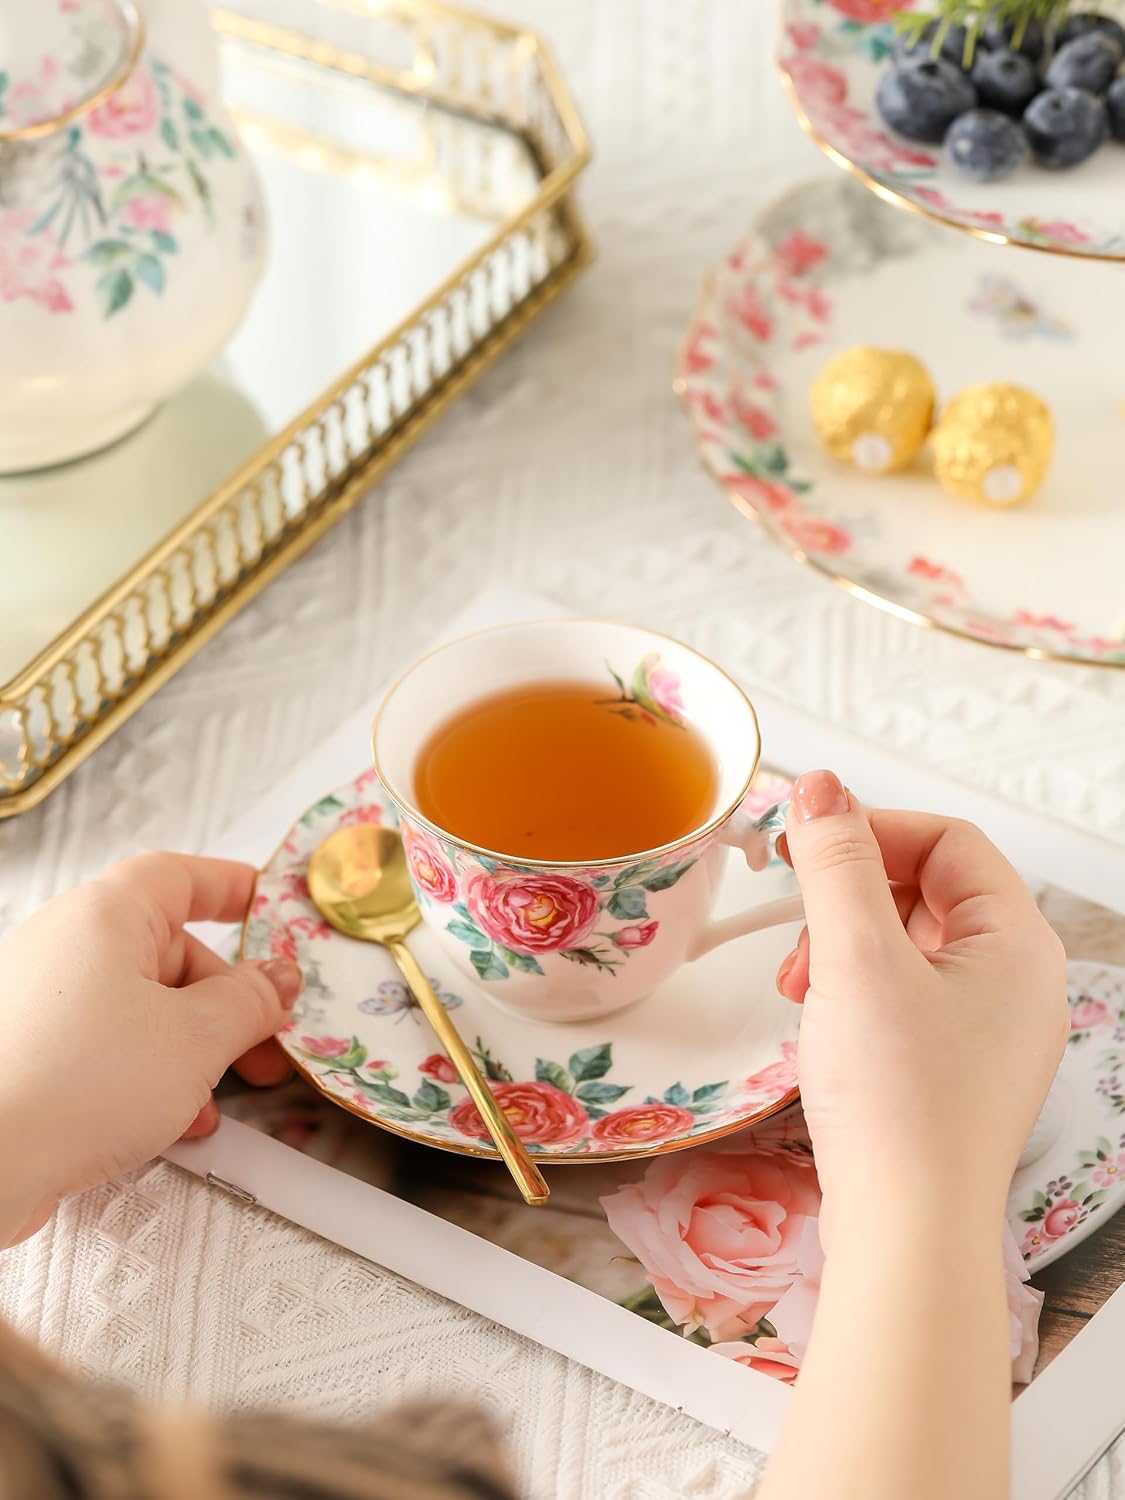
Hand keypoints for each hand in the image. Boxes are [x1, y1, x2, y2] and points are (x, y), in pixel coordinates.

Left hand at [0, 853, 301, 1247]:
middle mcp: (66, 944)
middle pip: (167, 950)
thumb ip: (248, 1002)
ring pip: (139, 1004)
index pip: (180, 876)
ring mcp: (41, 998)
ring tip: (218, 1096)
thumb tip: (276, 979)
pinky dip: (147, 1070)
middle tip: (265, 1037)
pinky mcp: (25, 1050)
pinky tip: (172, 1119)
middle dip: (225, 999)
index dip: (231, 888)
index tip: (270, 908)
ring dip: (192, 1046)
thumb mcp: (196, 1038)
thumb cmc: (76, 1084)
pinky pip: (104, 1042)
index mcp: (105, 915)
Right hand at [777, 770, 1067, 1246]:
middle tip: (797, 928)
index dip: (872, 830)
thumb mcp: (855, 959)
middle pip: (927, 889)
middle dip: (849, 898)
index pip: (948, 841)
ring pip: (908, 944)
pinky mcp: (953, 1070)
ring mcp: (988, 1031)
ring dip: (842, 945)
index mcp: (1016, 945)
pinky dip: (853, 991)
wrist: (906, 1234)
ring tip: (799, 985)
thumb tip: (820, 789)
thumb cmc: (898, 1104)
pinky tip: (818, 1020)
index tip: (806, 843)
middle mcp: (1016, 983)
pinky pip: (903, 996)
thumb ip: (835, 864)